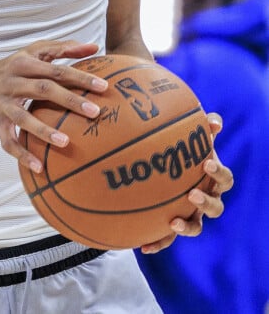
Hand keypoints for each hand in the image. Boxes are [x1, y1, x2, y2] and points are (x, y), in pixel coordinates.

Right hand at [0, 39, 107, 171]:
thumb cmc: (14, 66)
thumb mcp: (35, 52)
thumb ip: (64, 48)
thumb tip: (94, 46)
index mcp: (26, 63)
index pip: (57, 70)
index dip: (80, 78)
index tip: (104, 87)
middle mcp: (14, 82)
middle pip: (44, 90)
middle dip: (70, 100)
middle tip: (95, 112)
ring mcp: (4, 104)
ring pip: (24, 117)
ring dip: (43, 130)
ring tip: (65, 142)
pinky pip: (8, 141)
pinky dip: (22, 155)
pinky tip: (39, 168)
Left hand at [140, 113, 233, 253]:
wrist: (161, 166)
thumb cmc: (180, 147)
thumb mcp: (191, 135)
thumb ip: (203, 127)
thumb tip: (215, 121)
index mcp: (212, 178)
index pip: (225, 179)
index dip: (219, 173)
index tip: (207, 163)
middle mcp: (205, 199)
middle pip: (216, 208)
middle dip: (206, 202)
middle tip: (192, 194)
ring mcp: (190, 214)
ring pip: (196, 227)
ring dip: (187, 226)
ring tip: (173, 222)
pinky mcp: (172, 226)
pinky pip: (168, 239)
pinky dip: (158, 243)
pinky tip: (142, 246)